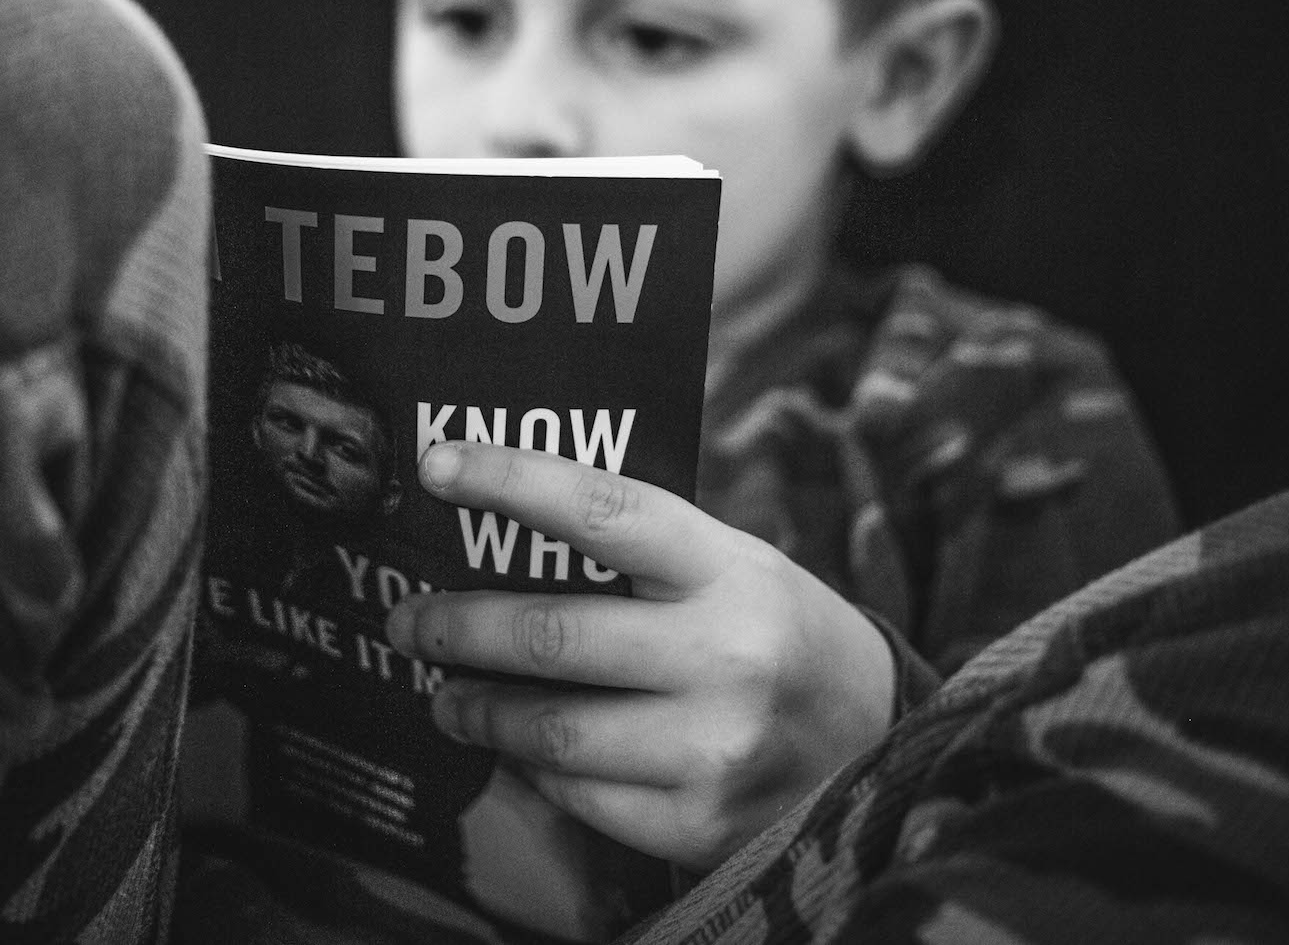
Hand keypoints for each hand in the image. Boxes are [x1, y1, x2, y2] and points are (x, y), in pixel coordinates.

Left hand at [385, 440, 896, 871]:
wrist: (879, 739)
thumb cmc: (773, 630)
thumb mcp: (730, 565)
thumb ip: (635, 553)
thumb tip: (497, 531)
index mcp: (727, 568)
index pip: (602, 510)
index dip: (509, 481)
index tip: (434, 464)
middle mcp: (726, 655)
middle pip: (551, 635)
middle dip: (456, 628)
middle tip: (409, 622)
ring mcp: (715, 747)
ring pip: (550, 729)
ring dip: (477, 710)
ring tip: (447, 697)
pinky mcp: (701, 824)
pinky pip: (579, 794)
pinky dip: (534, 770)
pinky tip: (519, 751)